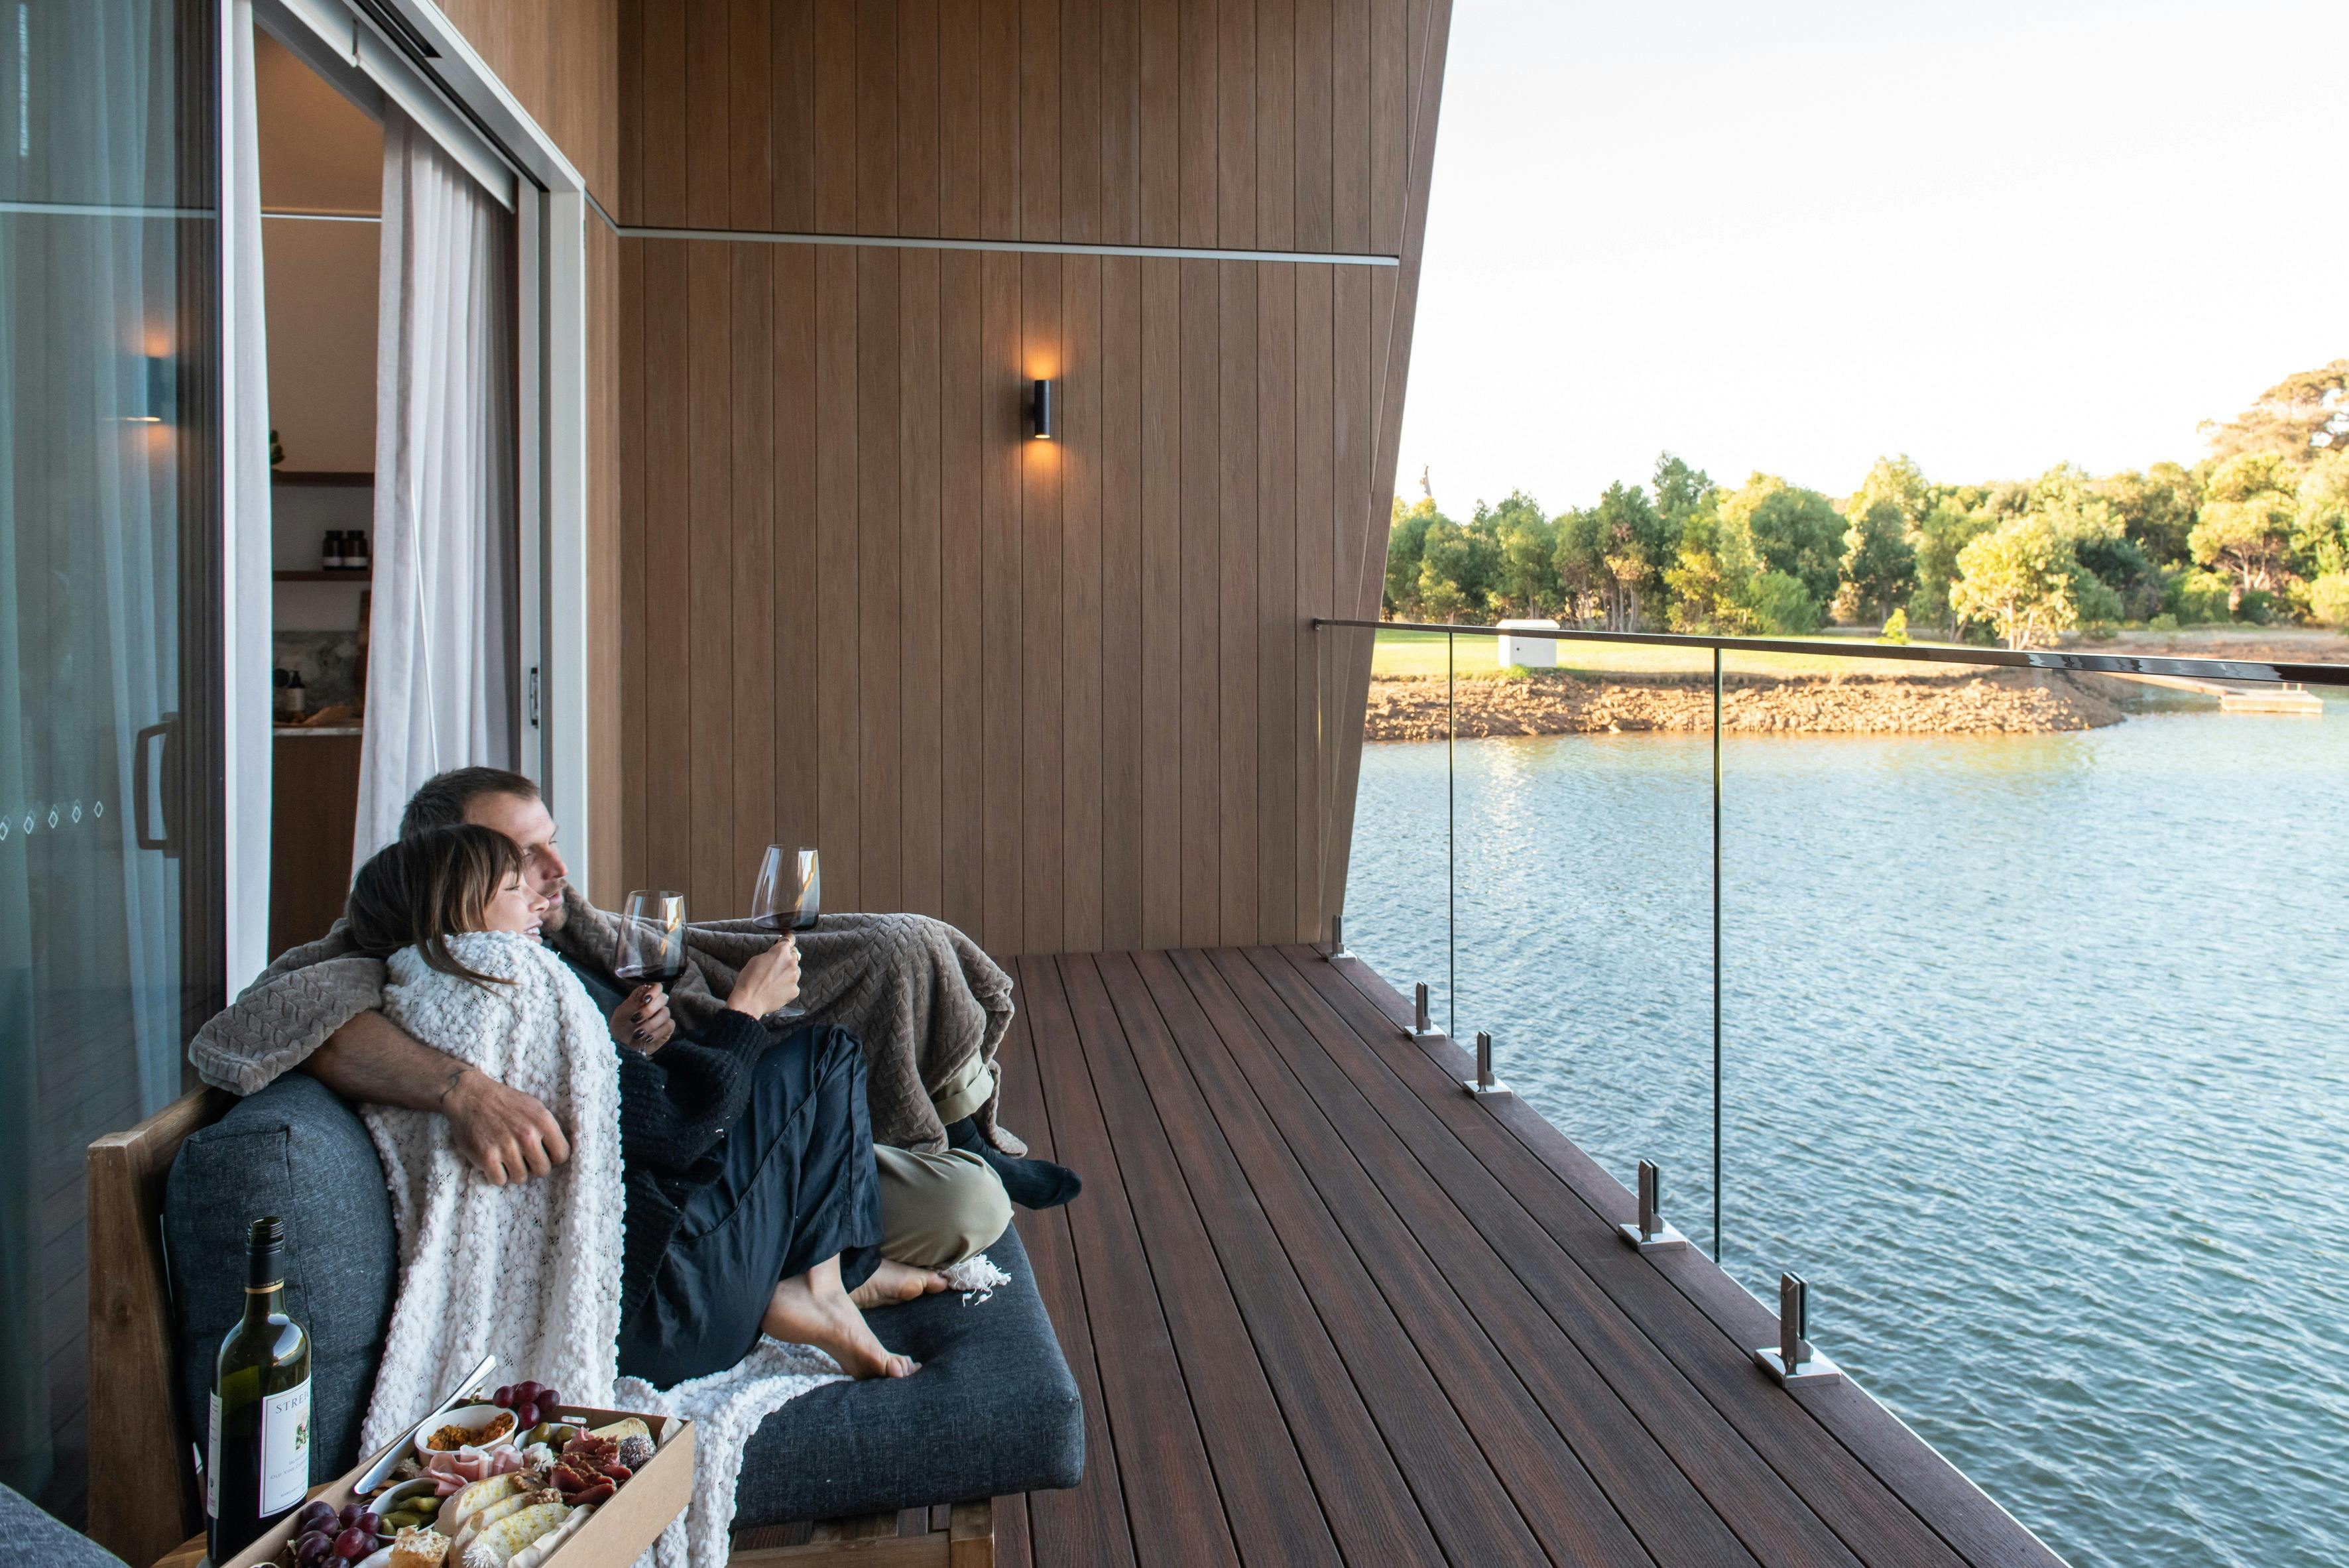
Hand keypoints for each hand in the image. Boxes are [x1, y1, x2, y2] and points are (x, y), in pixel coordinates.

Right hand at [441, 1067, 571, 1186]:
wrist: (469, 1095)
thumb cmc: (504, 1102)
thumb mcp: (534, 1107)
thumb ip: (548, 1129)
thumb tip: (560, 1154)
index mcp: (542, 1121)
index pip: (562, 1155)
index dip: (553, 1157)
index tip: (543, 1154)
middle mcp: (527, 1135)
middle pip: (543, 1170)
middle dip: (534, 1167)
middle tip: (523, 1158)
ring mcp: (507, 1147)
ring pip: (521, 1178)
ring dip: (514, 1172)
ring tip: (507, 1158)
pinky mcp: (487, 1157)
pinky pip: (500, 1181)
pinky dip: (496, 1175)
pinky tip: (494, 1162)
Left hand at [610, 983, 674, 1053]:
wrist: (622, 1046)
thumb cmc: (620, 1028)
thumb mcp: (620, 1014)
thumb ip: (632, 1003)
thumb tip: (644, 996)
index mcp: (644, 998)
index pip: (656, 987)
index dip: (654, 990)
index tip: (645, 999)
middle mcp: (656, 1005)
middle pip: (663, 998)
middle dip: (649, 1009)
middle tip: (636, 1019)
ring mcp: (662, 1017)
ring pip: (665, 1013)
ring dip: (650, 1024)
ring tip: (637, 1033)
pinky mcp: (667, 1029)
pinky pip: (668, 1026)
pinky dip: (657, 1032)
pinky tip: (647, 1038)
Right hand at [725, 938, 801, 1018]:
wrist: (749, 1000)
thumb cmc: (748, 979)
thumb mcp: (756, 959)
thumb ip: (770, 955)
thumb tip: (776, 956)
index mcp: (781, 952)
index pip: (790, 939)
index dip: (788, 940)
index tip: (788, 940)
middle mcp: (791, 962)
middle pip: (794, 955)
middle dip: (787, 957)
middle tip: (777, 964)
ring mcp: (795, 977)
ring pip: (795, 971)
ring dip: (788, 972)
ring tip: (775, 980)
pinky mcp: (795, 990)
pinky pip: (793, 985)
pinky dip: (787, 986)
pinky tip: (776, 990)